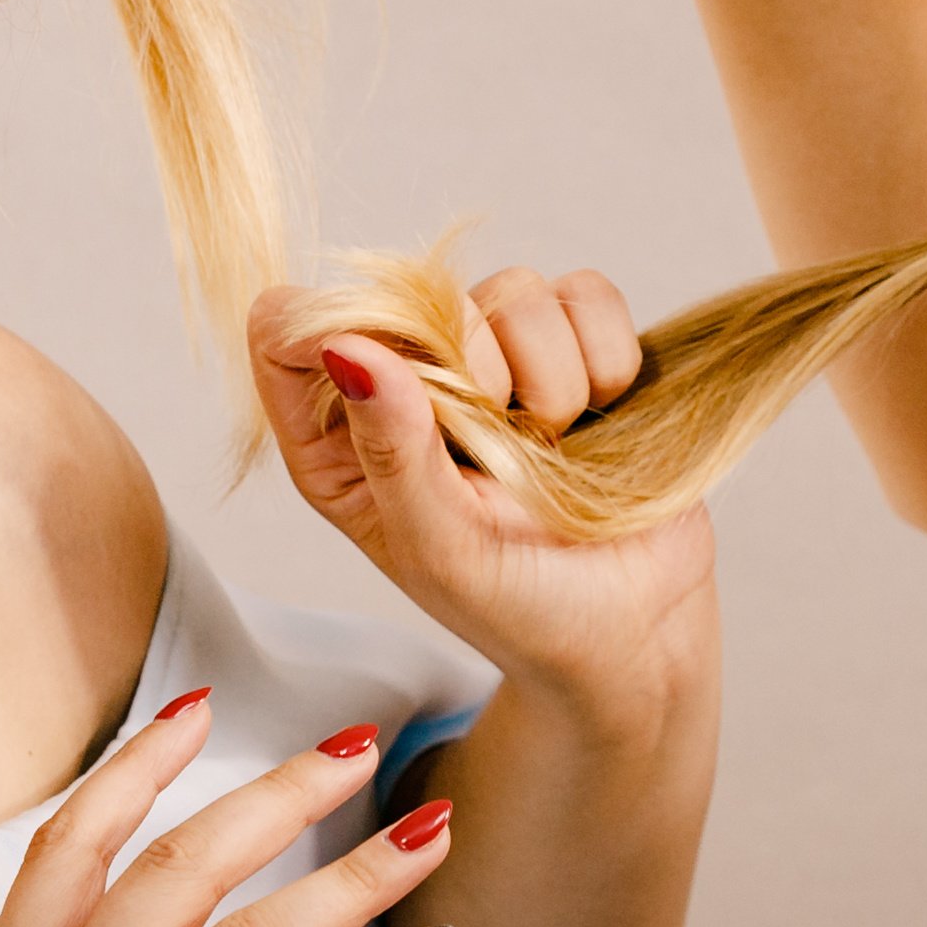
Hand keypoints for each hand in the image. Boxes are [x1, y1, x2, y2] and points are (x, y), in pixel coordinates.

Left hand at [251, 269, 715, 718]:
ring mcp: (498, 364)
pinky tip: (603, 415)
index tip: (396, 367)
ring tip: (558, 444)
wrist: (638, 638)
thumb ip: (393, 449)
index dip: (332, 324)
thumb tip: (346, 348)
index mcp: (341, 442)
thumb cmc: (523, 613)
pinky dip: (606, 354)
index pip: (288, 330)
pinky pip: (586, 294)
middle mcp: (412, 391)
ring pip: (513, 288)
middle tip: (503, 433)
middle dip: (474, 360)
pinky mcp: (575, 349)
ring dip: (552, 372)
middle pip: (416, 291)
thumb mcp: (440, 549)